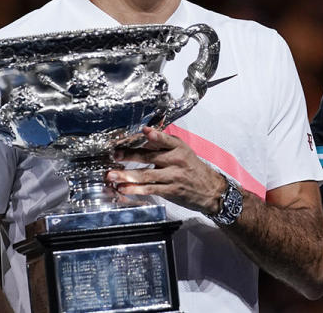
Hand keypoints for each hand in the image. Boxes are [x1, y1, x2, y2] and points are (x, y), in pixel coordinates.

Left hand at [108, 126, 224, 214]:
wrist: (210, 190)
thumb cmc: (194, 169)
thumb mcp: (183, 152)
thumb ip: (164, 145)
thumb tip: (144, 137)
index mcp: (179, 148)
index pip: (166, 140)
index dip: (155, 136)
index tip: (144, 131)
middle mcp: (176, 161)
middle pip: (150, 157)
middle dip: (130, 156)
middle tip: (115, 155)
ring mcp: (173, 176)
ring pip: (146, 175)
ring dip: (126, 175)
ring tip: (112, 175)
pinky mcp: (170, 190)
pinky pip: (150, 189)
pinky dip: (135, 189)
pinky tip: (124, 188)